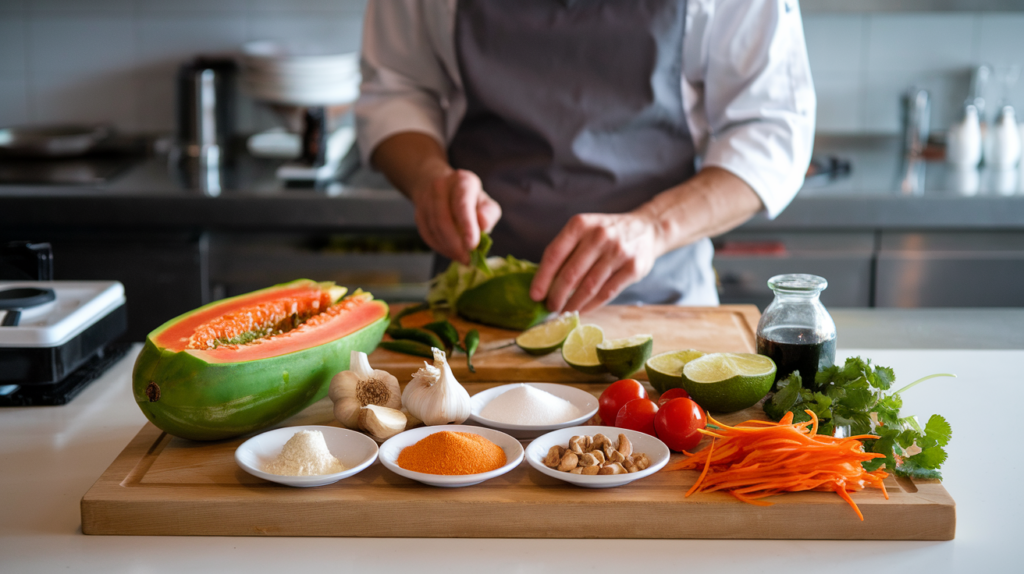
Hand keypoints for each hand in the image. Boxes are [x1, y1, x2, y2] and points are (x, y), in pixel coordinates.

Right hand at [410, 169, 501, 264]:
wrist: (442, 188)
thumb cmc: (470, 199)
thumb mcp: (485, 202)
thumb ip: (489, 213)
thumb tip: (484, 225)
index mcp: (461, 181)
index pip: (462, 204)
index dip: (467, 226)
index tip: (472, 245)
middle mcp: (440, 186)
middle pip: (443, 219)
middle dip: (455, 244)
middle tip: (467, 259)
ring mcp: (425, 199)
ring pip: (433, 229)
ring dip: (448, 248)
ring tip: (461, 257)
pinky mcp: (418, 213)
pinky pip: (426, 235)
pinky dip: (439, 247)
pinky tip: (450, 252)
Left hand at [530, 212, 663, 313]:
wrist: (647, 229)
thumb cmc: (607, 233)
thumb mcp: (585, 230)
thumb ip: (566, 251)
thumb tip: (543, 283)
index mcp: (581, 225)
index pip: (554, 254)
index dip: (542, 278)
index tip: (534, 296)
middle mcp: (599, 236)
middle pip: (570, 274)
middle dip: (556, 295)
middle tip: (550, 308)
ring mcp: (618, 252)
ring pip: (588, 286)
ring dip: (573, 304)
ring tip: (564, 312)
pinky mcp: (633, 268)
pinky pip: (607, 293)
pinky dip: (591, 305)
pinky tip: (582, 310)